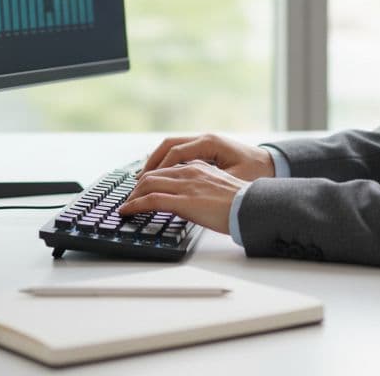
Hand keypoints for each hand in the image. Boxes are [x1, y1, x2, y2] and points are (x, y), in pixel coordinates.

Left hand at [119, 160, 245, 234]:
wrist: (252, 207)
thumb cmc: (243, 202)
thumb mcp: (220, 188)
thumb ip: (204, 189)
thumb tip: (194, 200)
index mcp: (200, 167)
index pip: (167, 169)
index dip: (151, 179)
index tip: (143, 188)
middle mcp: (190, 171)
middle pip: (153, 174)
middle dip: (137, 187)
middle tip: (130, 198)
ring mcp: (185, 185)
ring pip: (148, 184)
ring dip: (133, 196)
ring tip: (126, 206)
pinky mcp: (183, 200)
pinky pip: (150, 199)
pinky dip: (135, 205)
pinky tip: (127, 211)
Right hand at [140, 133, 275, 181]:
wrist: (274, 165)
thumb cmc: (257, 173)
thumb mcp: (232, 181)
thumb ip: (208, 183)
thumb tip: (184, 192)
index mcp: (210, 143)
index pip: (174, 152)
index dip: (157, 169)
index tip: (144, 183)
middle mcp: (205, 139)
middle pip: (168, 146)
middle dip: (151, 163)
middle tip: (137, 181)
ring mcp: (205, 142)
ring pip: (172, 147)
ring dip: (157, 161)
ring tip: (143, 179)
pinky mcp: (207, 150)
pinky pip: (180, 152)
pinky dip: (167, 162)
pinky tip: (161, 175)